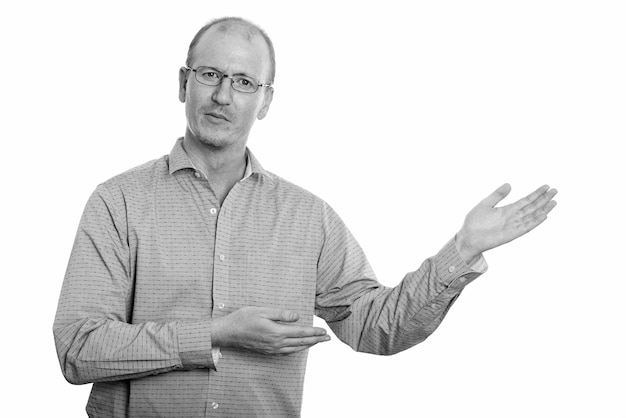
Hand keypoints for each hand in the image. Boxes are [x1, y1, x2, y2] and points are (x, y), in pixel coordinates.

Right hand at [212, 307, 330, 354]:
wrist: (228, 332)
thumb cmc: (243, 319)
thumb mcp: (262, 311)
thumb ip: (281, 314)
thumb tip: (297, 316)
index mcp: (277, 332)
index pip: (300, 332)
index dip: (314, 332)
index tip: (324, 331)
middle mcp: (276, 343)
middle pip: (301, 342)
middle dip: (316, 340)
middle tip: (327, 338)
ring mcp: (272, 349)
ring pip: (295, 348)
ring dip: (308, 345)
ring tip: (318, 342)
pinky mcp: (267, 351)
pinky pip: (287, 352)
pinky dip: (297, 349)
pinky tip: (299, 347)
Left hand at [456, 183, 557, 262]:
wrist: (467, 238)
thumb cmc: (474, 223)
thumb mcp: (485, 204)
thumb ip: (497, 195)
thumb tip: (509, 184)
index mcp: (507, 210)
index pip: (526, 200)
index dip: (536, 194)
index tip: (546, 187)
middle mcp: (513, 217)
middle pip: (532, 207)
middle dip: (544, 199)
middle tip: (555, 190)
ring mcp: (513, 226)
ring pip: (532, 216)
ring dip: (543, 209)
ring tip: (554, 201)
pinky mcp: (511, 234)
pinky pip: (525, 227)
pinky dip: (535, 222)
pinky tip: (544, 215)